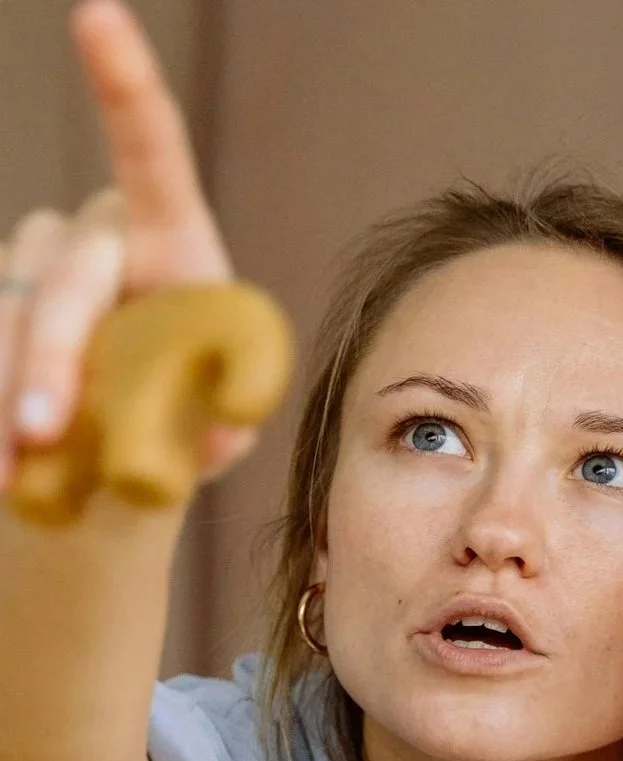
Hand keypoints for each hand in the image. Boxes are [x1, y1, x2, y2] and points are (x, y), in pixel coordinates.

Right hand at [0, 0, 249, 492]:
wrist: (121, 454)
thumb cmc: (185, 421)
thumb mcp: (221, 425)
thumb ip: (229, 420)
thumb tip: (221, 432)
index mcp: (167, 239)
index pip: (150, 153)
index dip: (125, 86)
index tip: (96, 16)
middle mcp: (89, 239)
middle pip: (63, 281)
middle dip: (48, 358)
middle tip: (43, 430)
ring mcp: (25, 270)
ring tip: (4, 481)